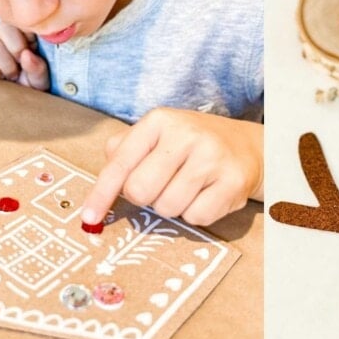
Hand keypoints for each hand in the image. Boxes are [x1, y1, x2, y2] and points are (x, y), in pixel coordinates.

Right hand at [0, 22, 48, 89]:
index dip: (25, 34)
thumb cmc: (34, 91)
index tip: (31, 49)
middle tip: (23, 65)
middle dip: (16, 48)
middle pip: (4, 28)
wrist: (20, 109)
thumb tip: (26, 54)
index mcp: (27, 38)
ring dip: (5, 64)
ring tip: (12, 76)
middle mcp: (7, 41)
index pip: (21, 21)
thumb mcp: (42, 81)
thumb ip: (38, 68)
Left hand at [81, 107, 263, 226]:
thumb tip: (103, 177)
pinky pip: (196, 218)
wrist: (248, 147)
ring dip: (173, 207)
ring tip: (189, 187)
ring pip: (168, 208)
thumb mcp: (158, 136)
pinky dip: (197, 214)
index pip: (120, 163)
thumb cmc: (193, 146)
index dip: (101, 194)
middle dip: (145, 197)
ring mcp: (212, 157)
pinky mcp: (233, 182)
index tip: (89, 218)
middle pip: (140, 190)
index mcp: (161, 121)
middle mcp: (187, 134)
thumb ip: (125, 150)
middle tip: (161, 186)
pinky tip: (207, 194)